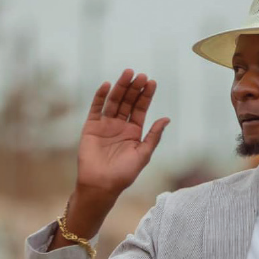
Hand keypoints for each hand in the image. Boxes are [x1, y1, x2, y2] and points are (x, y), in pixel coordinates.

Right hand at [76, 69, 169, 198]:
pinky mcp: (91, 126)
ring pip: (114, 101)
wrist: (101, 185)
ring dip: (120, 87)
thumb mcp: (143, 154)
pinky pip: (96, 108)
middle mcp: (120, 126)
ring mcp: (105, 125)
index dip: (146, 96)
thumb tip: (166, 118)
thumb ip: (153, 136)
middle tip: (141, 75)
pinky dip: (100, 96)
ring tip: (128, 74)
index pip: (141, 109)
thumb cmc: (124, 174)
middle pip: (128, 102)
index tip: (151, 82)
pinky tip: (107, 85)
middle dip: (135, 88)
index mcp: (134, 133)